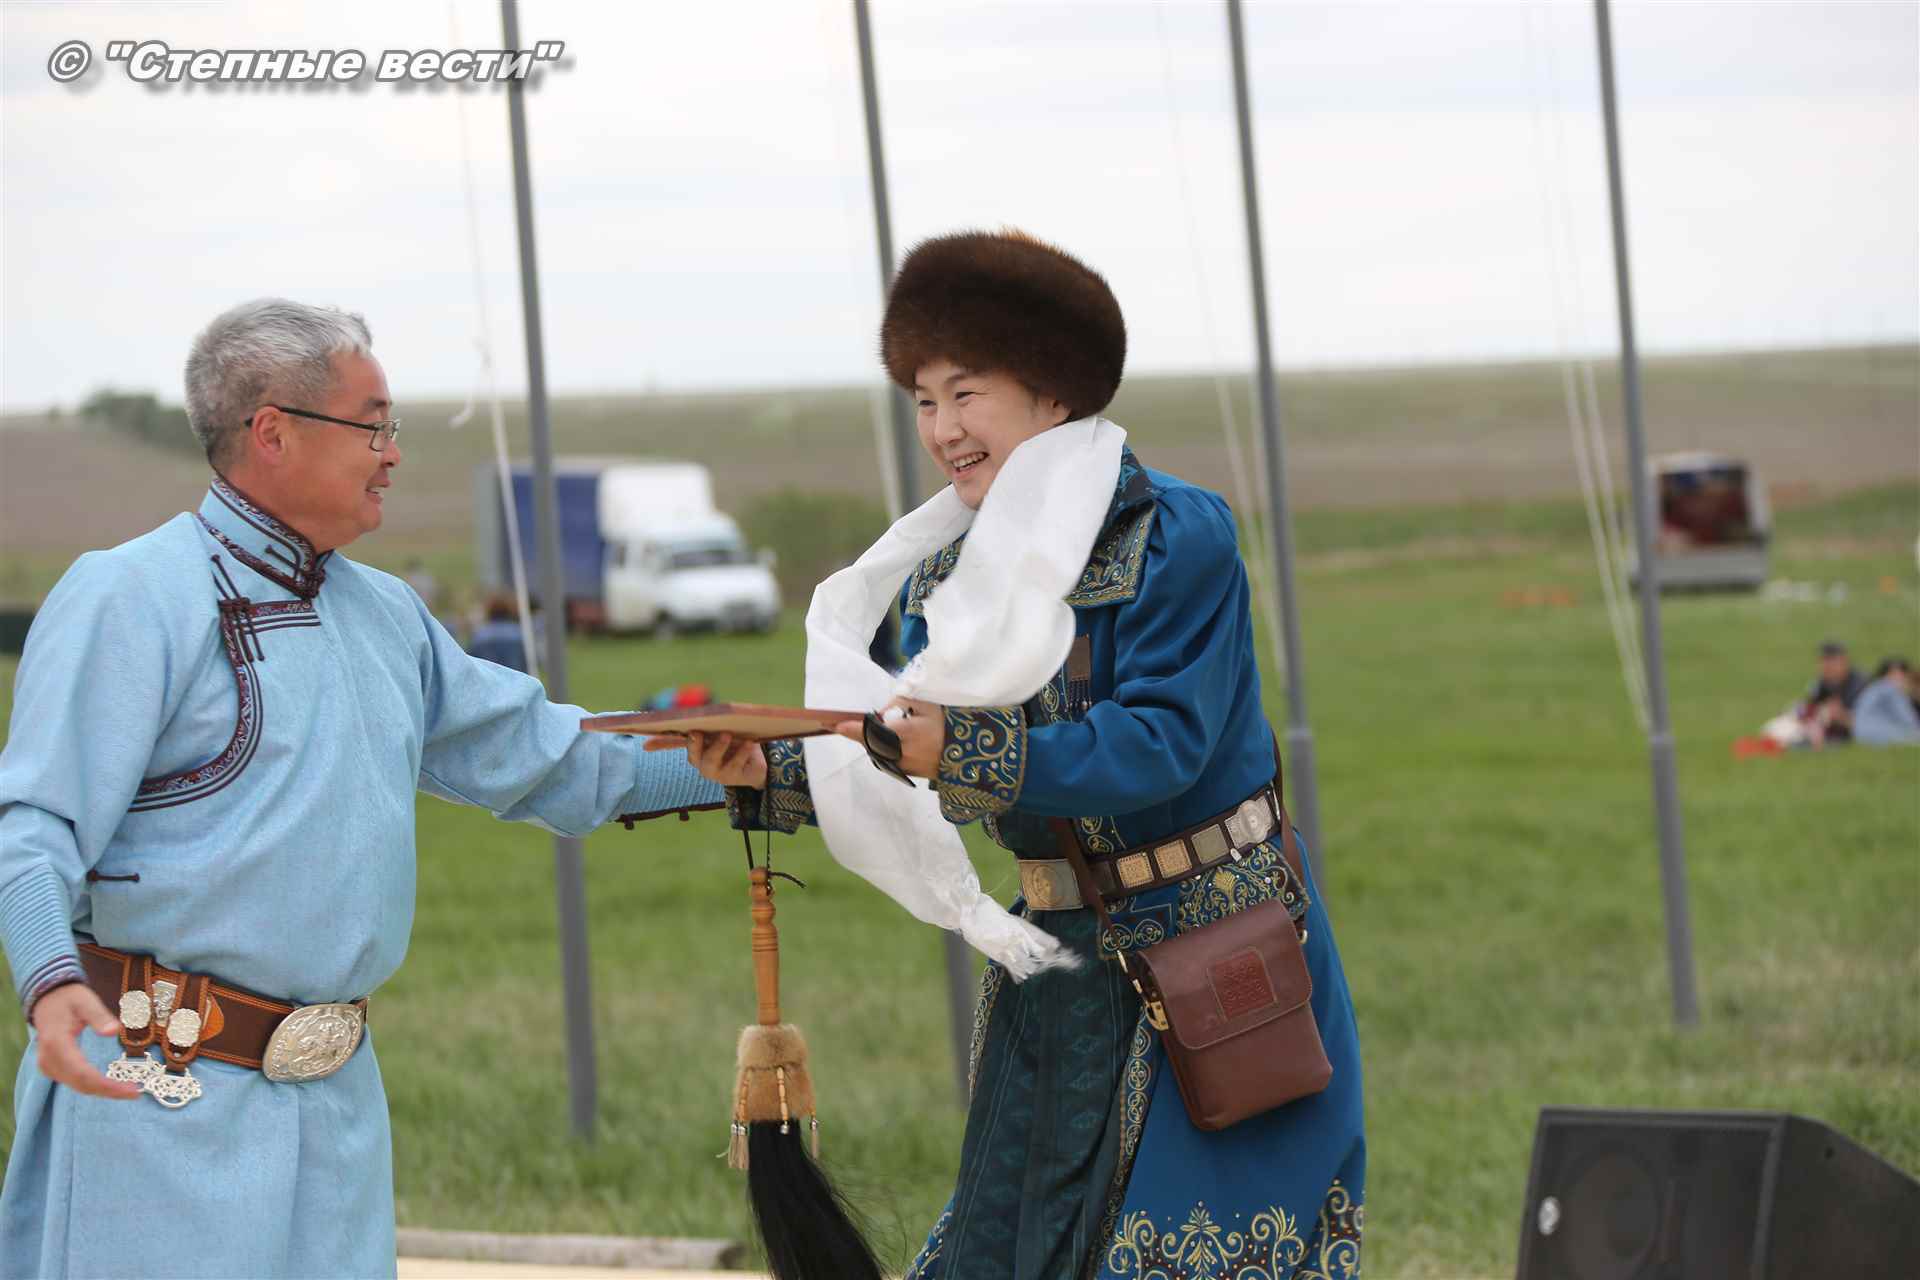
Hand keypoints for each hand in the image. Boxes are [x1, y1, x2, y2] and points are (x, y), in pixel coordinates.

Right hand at [30, 982, 141, 1099]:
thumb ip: (100, 1016)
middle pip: (80, 1084)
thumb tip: (113, 1032)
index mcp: (57, 1043)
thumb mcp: (86, 1001)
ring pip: (76, 1086)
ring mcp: (48, 1065)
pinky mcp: (52, 1067)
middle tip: (136, 1093)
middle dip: (108, 1091)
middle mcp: (49, 1059)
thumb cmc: (69, 998)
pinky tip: (110, 1085)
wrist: (47, 998)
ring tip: (128, 1090)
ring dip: (102, 1091)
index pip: (83, 1073)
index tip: (131, 1090)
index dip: (107, 1085)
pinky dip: (92, 1086)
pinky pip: (73, 1082)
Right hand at [646, 731, 767, 788]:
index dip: (660, 742)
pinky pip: (734, 765)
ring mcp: (716, 773)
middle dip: (694, 743)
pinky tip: (747, 743)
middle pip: (693, 755)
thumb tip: (682, 717)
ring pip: (712, 761)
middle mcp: (702, 763)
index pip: (673, 744)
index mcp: (695, 749)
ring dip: (718, 747)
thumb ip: (704, 724)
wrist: (758, 764)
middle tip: (698, 731)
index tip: (653, 738)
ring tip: (726, 734)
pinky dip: (741, 753)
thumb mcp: (720, 730)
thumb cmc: (735, 742)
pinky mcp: (733, 778)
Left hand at [834, 697, 942, 779]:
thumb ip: (901, 703)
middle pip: (869, 743)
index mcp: (903, 733)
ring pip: (877, 752)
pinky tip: (892, 741)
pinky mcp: (906, 772)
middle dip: (859, 734)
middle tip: (846, 725)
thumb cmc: (946, 726)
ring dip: (872, 742)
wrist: (967, 755)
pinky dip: (884, 749)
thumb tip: (881, 713)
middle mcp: (899, 752)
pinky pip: (887, 759)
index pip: (870, 731)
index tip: (837, 725)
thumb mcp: (927, 706)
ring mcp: (902, 765)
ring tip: (878, 731)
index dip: (852, 729)